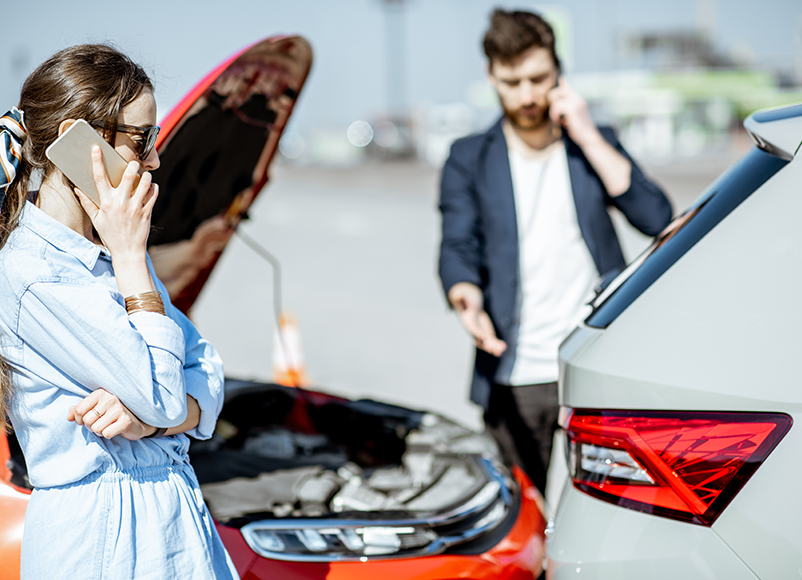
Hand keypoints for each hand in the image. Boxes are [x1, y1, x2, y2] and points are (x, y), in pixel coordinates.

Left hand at [68, 388, 154, 440]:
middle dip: (91, 426)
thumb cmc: (111, 414)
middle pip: (87, 421)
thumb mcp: (95, 408)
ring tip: (108, 426)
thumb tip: (69, 417)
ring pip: (96, 429)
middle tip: (101, 423)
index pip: (79, 410)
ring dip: (100, 431)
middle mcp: (110, 398)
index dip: (80, 419)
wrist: (136, 420)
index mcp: (101, 393)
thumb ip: (79, 410)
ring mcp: (119, 409)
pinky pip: (106, 434)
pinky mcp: (125, 421)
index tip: (88, 419)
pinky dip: (109, 435)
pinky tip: (115, 429)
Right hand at [74, 146, 157, 260]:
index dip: (97, 160)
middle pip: (127, 176)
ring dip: (146, 176)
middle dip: (132, 165)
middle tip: (134, 163)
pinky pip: (153, 195)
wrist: (127, 252)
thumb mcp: (96, 220)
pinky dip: (154, 188)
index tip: (96, 148)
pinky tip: (152, 187)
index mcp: (106, 202)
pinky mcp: (147, 212)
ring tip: (144, 175)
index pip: (99, 177)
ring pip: (144, 183)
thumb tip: (77, 189)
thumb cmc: (111, 235)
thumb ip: (87, 203)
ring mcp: (135, 207)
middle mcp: (121, 203)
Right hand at [448, 282, 506, 356]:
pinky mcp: (486, 334)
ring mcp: (480, 334)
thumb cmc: (466, 301)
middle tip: (494, 348)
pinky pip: (492, 341)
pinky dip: (497, 345)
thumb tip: (461, 297)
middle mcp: (474, 330)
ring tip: (501, 350)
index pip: (473, 329)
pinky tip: (503, 348)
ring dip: (494, 347)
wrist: (469, 308)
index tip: (484, 338)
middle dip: (487, 344)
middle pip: (480, 339)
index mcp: (468, 322)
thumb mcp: (462, 297)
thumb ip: (462, 298)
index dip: (478, 333)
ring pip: (487, 342)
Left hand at [547, 78, 631, 195]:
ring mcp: (576, 103)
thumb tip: (556, 105)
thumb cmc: (579, 131)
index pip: (568, 85)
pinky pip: (557, 107)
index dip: (562, 82)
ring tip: (559, 121)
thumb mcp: (571, 118)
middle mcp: (578, 99)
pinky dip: (555, 116)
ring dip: (553, 112)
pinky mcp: (573, 109)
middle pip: (558, 90)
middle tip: (555, 112)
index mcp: (578, 100)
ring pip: (555, 99)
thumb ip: (565, 110)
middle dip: (552, 100)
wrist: (589, 138)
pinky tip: (561, 123)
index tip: (560, 79)